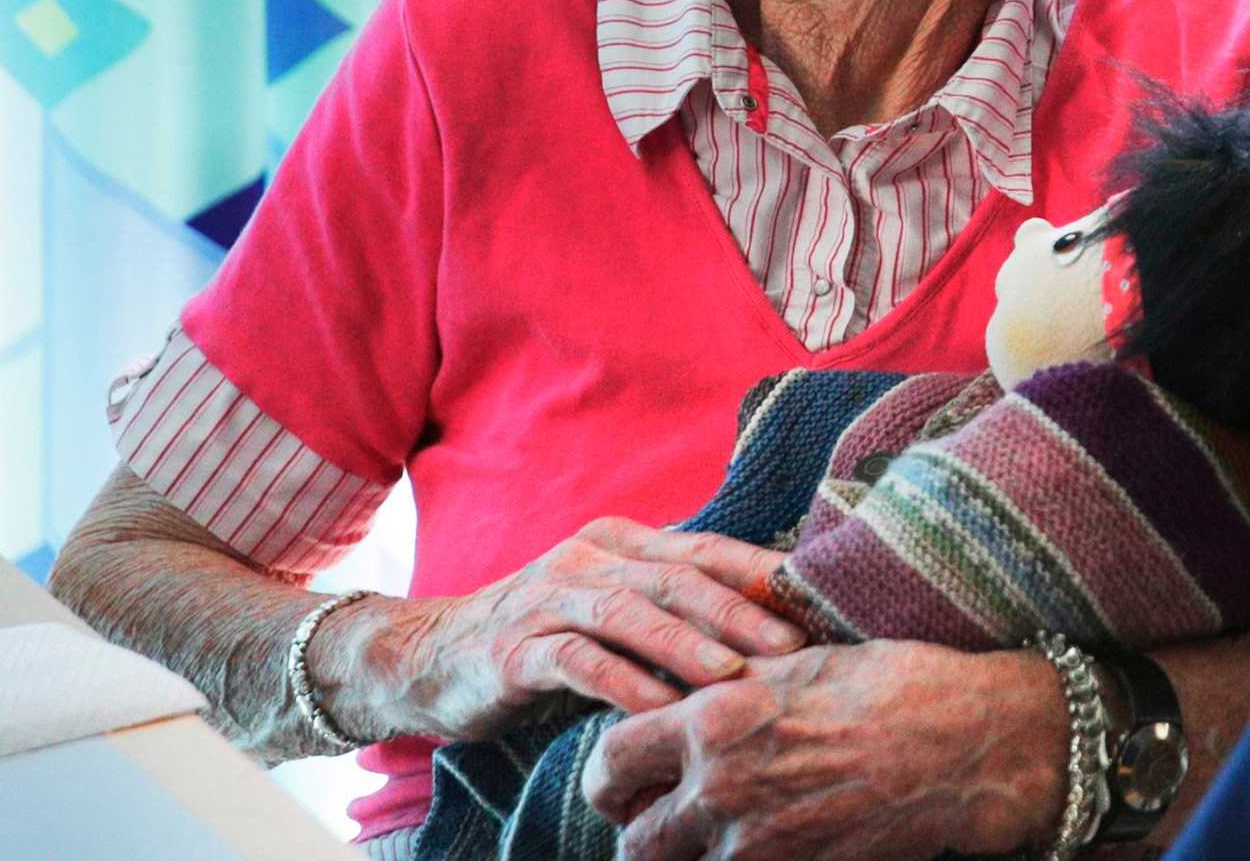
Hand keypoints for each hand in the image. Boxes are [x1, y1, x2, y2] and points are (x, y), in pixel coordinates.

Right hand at [330, 519, 802, 742]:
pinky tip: (655, 706)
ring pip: (630, 613)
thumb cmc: (544, 638)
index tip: (818, 603)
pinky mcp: (515, 647)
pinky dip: (619, 680)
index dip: (762, 574)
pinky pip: (575, 659)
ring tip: (734, 675)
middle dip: (739, 610)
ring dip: (686, 644)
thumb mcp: (613, 612)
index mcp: (622, 543)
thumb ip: (673, 611)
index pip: (706, 550)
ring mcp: (549, 599)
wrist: (431, 656)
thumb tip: (770, 628)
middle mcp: (589, 559)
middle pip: (677, 578)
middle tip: (793, 644)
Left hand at [581, 639, 1068, 860]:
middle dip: (640, 830)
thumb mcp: (798, 663)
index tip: (625, 778)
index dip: (608, 776)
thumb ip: (729, 690)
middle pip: (633, 841)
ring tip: (717, 833)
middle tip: (663, 816)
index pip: (610, 761)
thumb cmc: (893, 684)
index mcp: (716, 721)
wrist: (970, 743)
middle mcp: (722, 789)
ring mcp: (759, 845)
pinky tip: (768, 844)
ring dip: (688, 857)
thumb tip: (685, 701)